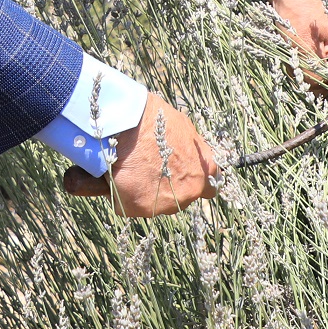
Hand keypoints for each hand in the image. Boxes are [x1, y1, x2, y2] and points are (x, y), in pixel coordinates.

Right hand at [61, 92, 219, 216]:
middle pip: (181, 198)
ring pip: (156, 203)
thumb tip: (183, 155)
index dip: (194, 181)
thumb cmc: (155, 120)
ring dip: (147, 192)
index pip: (210, 187)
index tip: (184, 176)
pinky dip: (123, 194)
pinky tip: (118, 174)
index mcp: (204, 170)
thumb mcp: (183, 129)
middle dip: (169, 188)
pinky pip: (131, 204)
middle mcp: (189, 191)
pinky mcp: (138, 208)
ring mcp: (165, 203)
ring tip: (131, 169)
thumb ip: (189, 150)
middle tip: (151, 170)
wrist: (126, 124)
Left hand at [263, 0, 327, 92]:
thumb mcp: (301, 46)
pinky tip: (289, 50)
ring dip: (306, 70)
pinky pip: (312, 57)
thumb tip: (317, 94)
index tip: (324, 104)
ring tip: (292, 58)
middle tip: (300, 79)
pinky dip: (300, 59)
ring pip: (321, 68)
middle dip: (317, 83)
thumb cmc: (298, 8)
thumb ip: (312, 75)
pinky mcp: (318, 37)